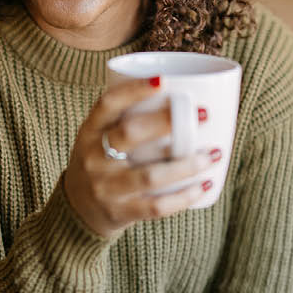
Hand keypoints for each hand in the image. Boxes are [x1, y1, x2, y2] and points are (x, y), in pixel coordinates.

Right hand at [64, 77, 220, 237]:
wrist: (79, 209)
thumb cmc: (102, 162)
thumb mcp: (100, 137)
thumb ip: (127, 119)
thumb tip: (182, 92)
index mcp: (90, 132)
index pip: (108, 104)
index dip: (133, 90)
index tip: (163, 80)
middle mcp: (93, 158)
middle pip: (130, 134)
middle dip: (167, 121)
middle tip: (203, 114)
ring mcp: (105, 187)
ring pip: (149, 175)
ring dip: (186, 165)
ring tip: (213, 154)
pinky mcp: (119, 212)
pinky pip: (156, 206)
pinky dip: (184, 197)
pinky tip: (204, 187)